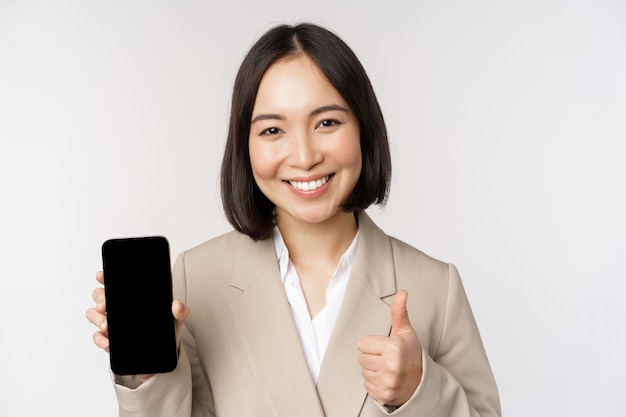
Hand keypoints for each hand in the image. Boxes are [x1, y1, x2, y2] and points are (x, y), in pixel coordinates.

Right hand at [85, 271, 189, 381]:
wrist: (161, 354)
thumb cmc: (165, 330)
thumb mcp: (175, 319)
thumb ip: (180, 311)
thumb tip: (176, 305)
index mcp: (131, 298)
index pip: (114, 283)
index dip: (105, 277)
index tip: (101, 276)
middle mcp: (118, 307)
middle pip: (99, 296)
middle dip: (100, 299)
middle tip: (105, 306)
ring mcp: (112, 323)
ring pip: (94, 314)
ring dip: (98, 319)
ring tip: (107, 326)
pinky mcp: (109, 339)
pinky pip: (97, 337)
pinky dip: (100, 339)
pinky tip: (108, 343)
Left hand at [357, 290, 422, 406]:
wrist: (421, 382)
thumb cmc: (411, 354)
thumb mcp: (405, 332)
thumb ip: (399, 312)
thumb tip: (402, 292)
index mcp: (393, 347)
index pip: (362, 343)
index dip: (372, 344)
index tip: (385, 347)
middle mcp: (391, 365)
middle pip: (361, 358)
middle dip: (372, 357)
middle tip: (386, 358)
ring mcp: (388, 382)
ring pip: (363, 371)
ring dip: (372, 370)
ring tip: (387, 369)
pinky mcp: (384, 395)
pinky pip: (367, 385)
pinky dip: (374, 383)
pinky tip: (386, 379)